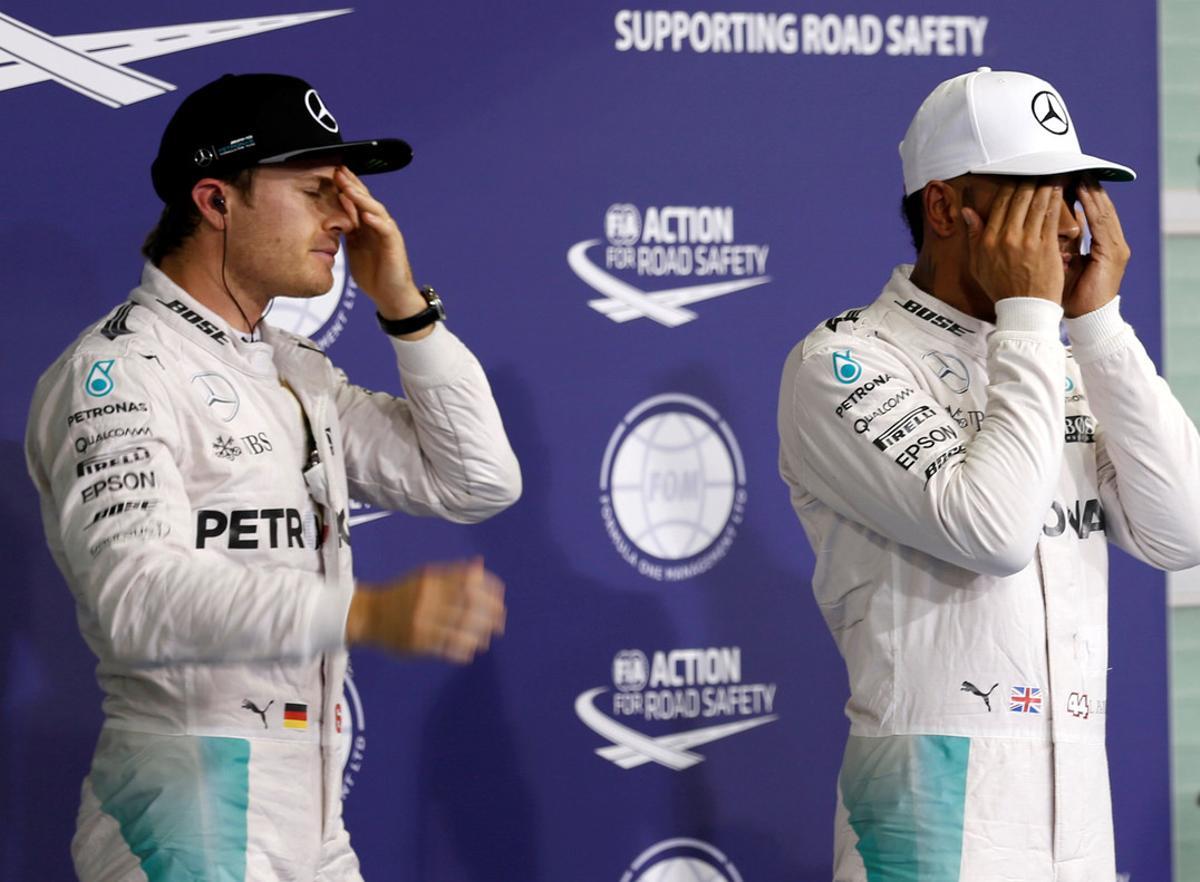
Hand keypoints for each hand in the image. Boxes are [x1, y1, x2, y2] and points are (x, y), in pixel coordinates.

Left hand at [334, 166, 430, 334]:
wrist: (391, 295)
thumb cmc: (374, 275)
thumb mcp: (353, 249)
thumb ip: (346, 232)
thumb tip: (329, 218)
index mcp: (366, 226)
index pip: (356, 200)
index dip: (345, 186)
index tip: (331, 173)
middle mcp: (378, 225)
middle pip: (365, 199)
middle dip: (352, 185)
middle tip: (338, 171)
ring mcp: (387, 233)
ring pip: (375, 210)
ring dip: (362, 199)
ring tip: (349, 189)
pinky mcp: (394, 245)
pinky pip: (386, 230)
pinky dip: (376, 221)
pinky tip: (366, 215)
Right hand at [347, 558, 505, 662]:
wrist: (368, 614)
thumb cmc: (402, 594)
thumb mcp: (423, 577)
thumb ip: (452, 573)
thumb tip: (480, 565)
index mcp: (431, 580)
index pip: (468, 581)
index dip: (489, 588)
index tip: (501, 595)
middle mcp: (428, 598)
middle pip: (468, 605)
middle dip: (490, 613)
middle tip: (501, 620)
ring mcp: (422, 621)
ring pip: (460, 628)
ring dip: (480, 634)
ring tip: (488, 637)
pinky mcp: (417, 641)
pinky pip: (446, 646)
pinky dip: (462, 649)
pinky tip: (471, 649)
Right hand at [961, 181, 1063, 304]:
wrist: (1023, 309)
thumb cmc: (1002, 288)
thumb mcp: (978, 264)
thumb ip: (973, 236)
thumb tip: (968, 212)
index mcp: (988, 240)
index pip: (1001, 203)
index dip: (1012, 185)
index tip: (1020, 175)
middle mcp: (1005, 237)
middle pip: (1019, 198)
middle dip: (1031, 179)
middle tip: (1040, 167)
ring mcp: (1027, 241)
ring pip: (1037, 203)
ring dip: (1046, 184)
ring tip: (1053, 173)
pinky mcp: (1045, 246)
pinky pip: (1051, 216)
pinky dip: (1056, 199)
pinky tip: (1060, 189)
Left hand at [1062, 179, 1129, 316]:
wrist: (1087, 319)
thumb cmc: (1068, 294)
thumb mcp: (1060, 264)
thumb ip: (1056, 244)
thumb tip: (1039, 224)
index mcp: (1100, 244)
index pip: (1088, 211)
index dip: (1076, 193)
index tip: (1059, 176)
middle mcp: (1111, 241)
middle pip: (1097, 206)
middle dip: (1084, 185)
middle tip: (1068, 166)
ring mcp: (1115, 245)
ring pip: (1102, 210)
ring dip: (1090, 190)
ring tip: (1076, 172)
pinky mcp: (1115, 252)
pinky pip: (1104, 223)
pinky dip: (1094, 206)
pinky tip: (1084, 192)